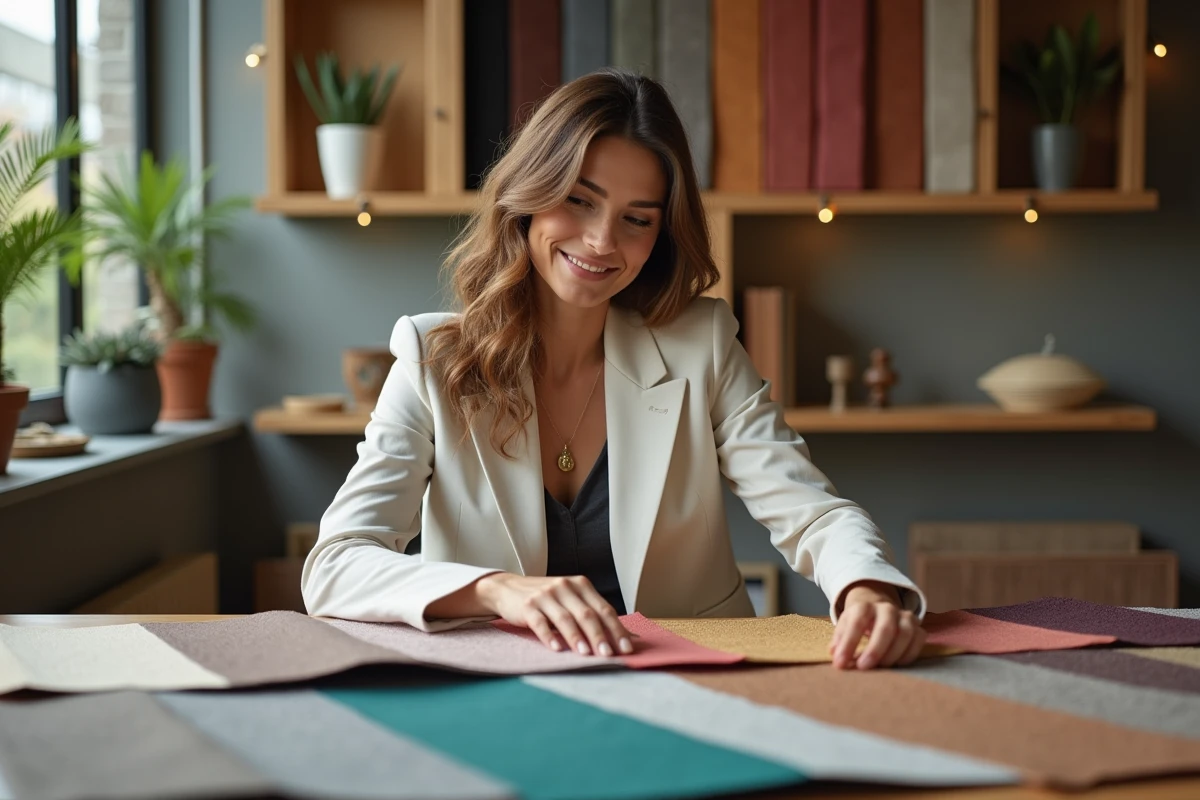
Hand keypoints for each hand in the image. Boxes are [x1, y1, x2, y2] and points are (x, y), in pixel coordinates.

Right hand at [476, 573, 633, 656]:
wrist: (508, 588)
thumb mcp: (571, 599)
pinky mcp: (528, 605)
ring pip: (565, 619)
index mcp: (580, 585)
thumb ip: (592, 613)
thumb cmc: (547, 598)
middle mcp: (565, 587)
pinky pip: (540, 623)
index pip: (603, 609)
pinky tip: (557, 649)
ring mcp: (545, 595)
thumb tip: (624, 637)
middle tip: (608, 655)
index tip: (626, 648)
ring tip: (586, 655)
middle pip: (587, 614)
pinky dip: (549, 636)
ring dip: (577, 638)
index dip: (616, 629)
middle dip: (599, 636)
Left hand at [828, 580, 924, 669]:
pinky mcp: (917, 627)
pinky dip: (909, 654)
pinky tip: (897, 664)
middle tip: (863, 668)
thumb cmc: (859, 622)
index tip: (840, 663)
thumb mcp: (845, 625)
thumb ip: (839, 640)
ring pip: (905, 633)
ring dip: (893, 653)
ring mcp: (904, 616)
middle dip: (874, 650)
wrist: (877, 607)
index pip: (856, 622)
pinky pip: (919, 639)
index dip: (848, 644)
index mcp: (864, 606)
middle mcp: (886, 608)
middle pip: (885, 628)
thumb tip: (836, 656)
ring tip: (881, 667)